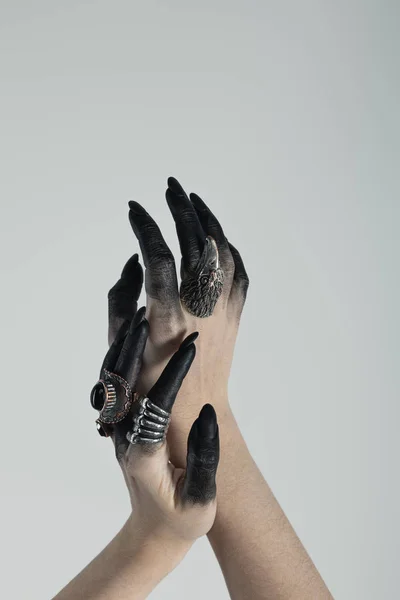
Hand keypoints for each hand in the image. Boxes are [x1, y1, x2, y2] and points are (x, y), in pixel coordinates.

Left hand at [92, 311, 219, 546]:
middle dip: (135, 349)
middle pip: (122, 388)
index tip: (192, 347)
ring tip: (139, 317)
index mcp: (144, 456)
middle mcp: (124, 439)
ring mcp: (119, 433)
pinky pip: (118, 389)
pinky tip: (137, 342)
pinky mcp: (121, 428)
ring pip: (114, 384)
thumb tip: (208, 413)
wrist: (153, 534)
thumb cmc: (182, 520)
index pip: (157, 405)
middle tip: (149, 314)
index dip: (173, 374)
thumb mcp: (201, 500)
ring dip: (124, 350)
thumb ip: (205, 460)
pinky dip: (123, 361)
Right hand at [108, 177, 247, 463]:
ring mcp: (224, 312)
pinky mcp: (236, 316)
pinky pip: (238, 271)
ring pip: (223, 251)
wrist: (195, 414)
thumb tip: (135, 262)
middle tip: (168, 187)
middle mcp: (200, 310)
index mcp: (167, 320)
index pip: (158, 258)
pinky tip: (217, 235)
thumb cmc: (147, 386)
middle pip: (196, 244)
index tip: (132, 208)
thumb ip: (121, 300)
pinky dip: (228, 247)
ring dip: (208, 220)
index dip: (145, 227)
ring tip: (193, 200)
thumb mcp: (122, 348)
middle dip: (181, 209)